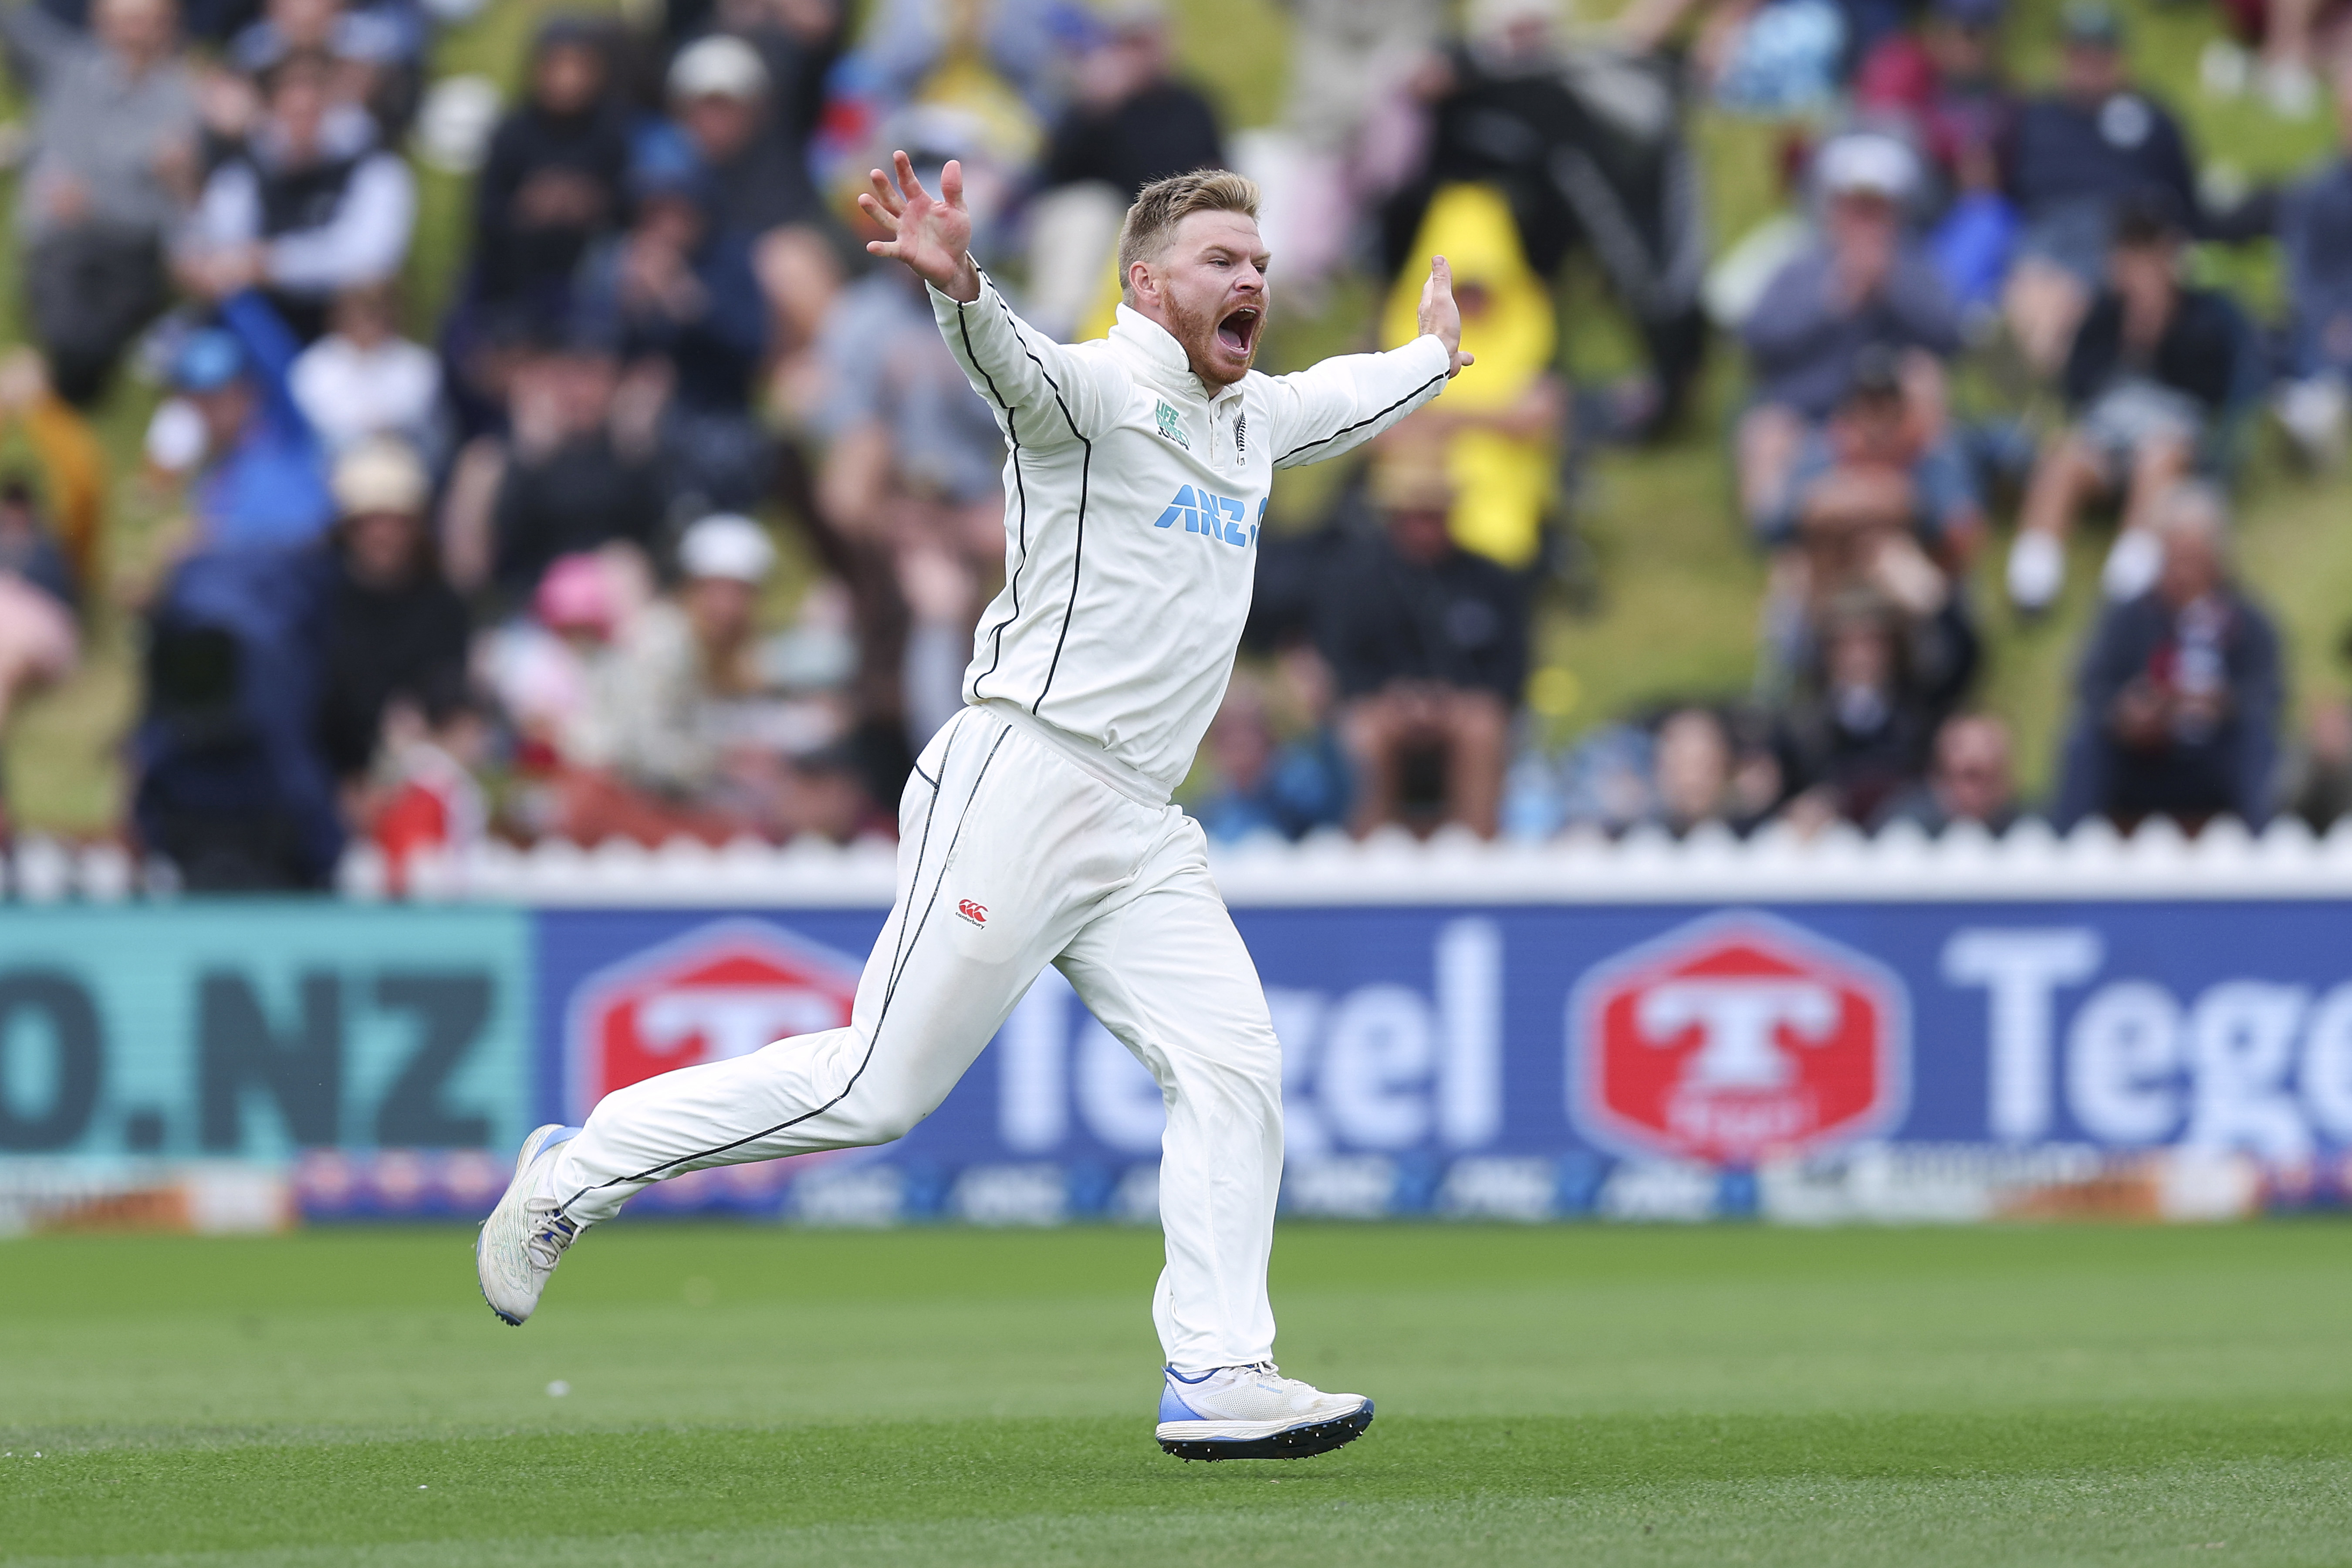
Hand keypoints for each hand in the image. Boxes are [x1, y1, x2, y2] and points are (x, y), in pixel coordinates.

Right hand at [858, 151, 979, 302]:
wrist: (954, 262)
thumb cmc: (954, 234)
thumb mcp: (958, 210)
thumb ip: (953, 189)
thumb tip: (953, 162)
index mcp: (919, 201)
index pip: (909, 182)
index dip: (903, 169)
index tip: (898, 154)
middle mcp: (907, 215)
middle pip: (892, 198)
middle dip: (883, 187)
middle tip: (875, 173)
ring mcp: (903, 232)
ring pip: (886, 219)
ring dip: (874, 210)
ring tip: (862, 199)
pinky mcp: (904, 251)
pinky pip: (890, 249)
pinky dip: (881, 249)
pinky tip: (871, 247)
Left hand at [1417, 256, 1474, 378]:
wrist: (1439, 359)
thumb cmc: (1441, 328)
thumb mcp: (1443, 298)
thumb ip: (1441, 279)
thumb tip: (1437, 257)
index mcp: (1428, 306)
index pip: (1430, 286)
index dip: (1435, 276)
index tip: (1438, 266)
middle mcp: (1430, 322)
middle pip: (1434, 305)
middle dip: (1440, 296)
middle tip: (1444, 288)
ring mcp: (1437, 338)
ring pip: (1443, 327)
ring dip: (1448, 322)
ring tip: (1453, 319)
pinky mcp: (1446, 354)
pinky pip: (1456, 353)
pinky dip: (1462, 354)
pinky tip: (1469, 358)